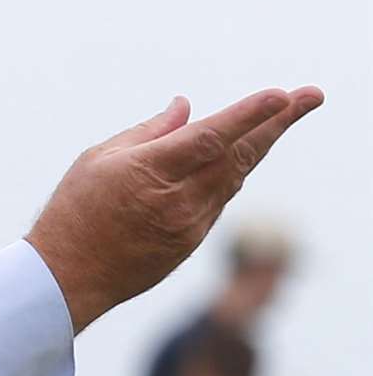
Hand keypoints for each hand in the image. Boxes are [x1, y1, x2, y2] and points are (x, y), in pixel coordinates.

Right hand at [27, 87, 323, 332]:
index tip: (281, 95)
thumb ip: (147, 132)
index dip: (249, 115)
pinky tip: (238, 156)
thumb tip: (186, 108)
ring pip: (235, 176)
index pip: (211, 137)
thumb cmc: (72, 214)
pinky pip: (220, 200)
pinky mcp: (190, 243)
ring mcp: (189, 226)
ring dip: (260, 144)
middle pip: (240, 155)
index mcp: (148, 173)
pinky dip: (231, 173)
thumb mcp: (97, 161)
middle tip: (311, 95)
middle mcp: (177, 201)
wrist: (64, 280)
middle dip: (278, 122)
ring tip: (282, 116)